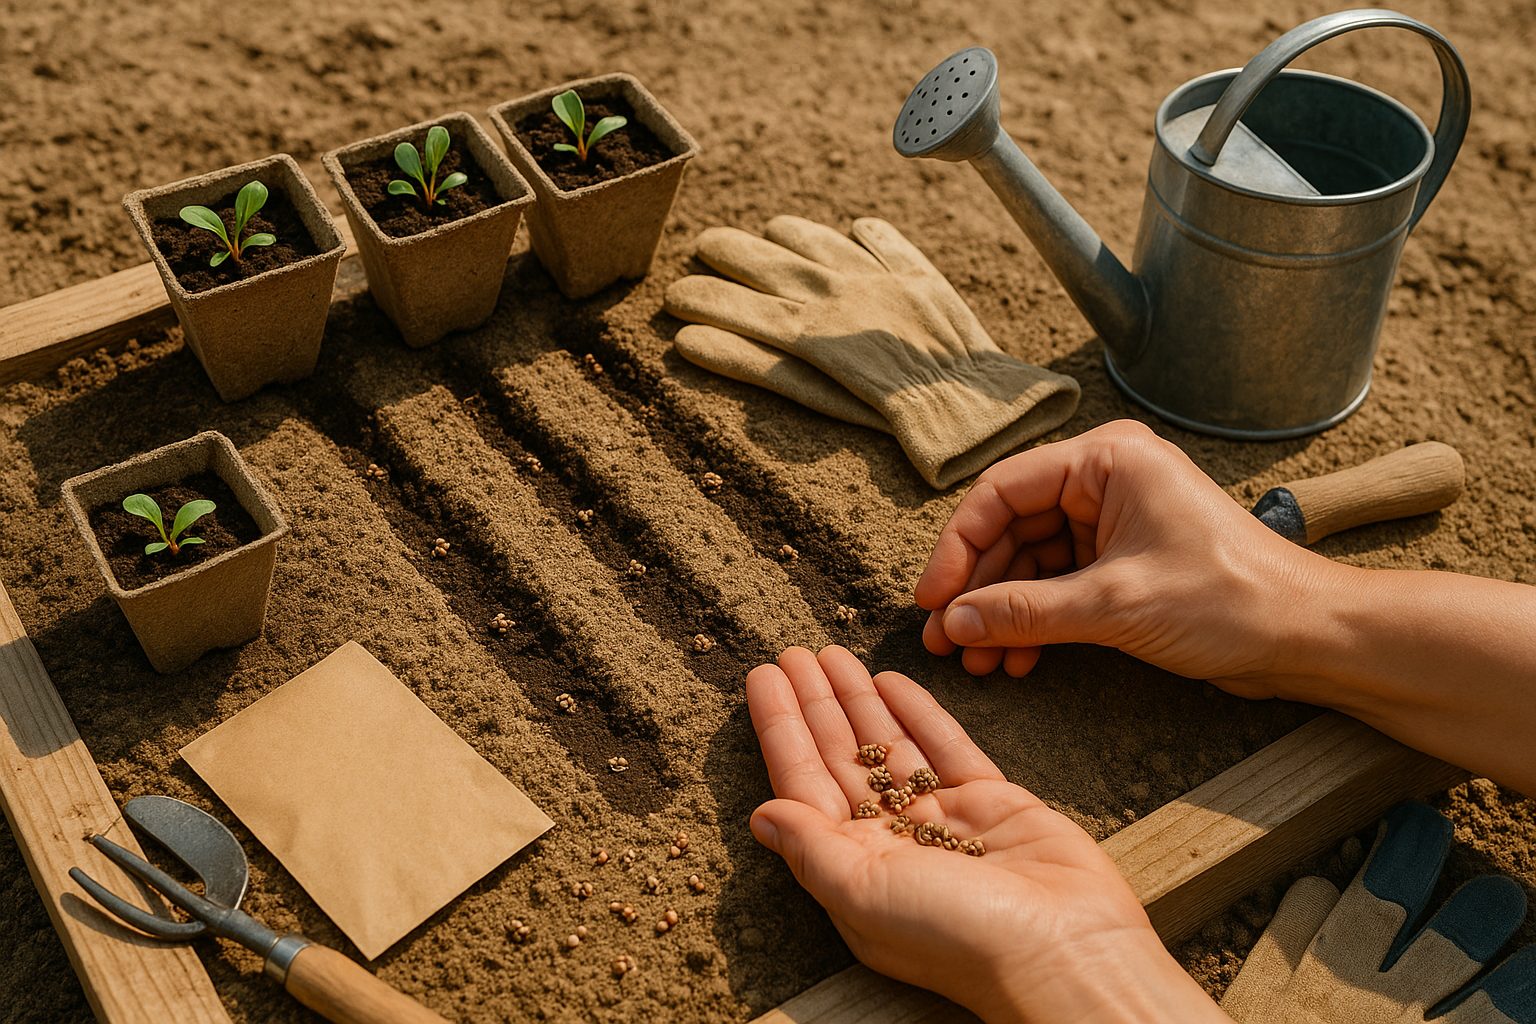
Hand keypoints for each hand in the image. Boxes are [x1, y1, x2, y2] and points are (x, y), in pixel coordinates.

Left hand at [746, 645, 1226, 1022]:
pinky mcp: (992, 803)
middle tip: (791, 651)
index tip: (764, 679)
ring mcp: (944, 821)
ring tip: (832, 653)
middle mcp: (894, 843)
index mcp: (855, 868)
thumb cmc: (957, 936)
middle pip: (843, 759)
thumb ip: (811, 848)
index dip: (782, 729)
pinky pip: (946, 747)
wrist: (1064, 949)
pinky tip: (892, 679)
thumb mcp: (864, 893)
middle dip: (816, 705)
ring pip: (890, 747)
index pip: (804, 783)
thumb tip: (759, 816)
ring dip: (859, 700)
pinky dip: (919, 713)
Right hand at [915, 419, 1339, 694]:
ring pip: (1032, 561)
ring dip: (1004, 612)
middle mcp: (1107, 480)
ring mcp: (1116, 520)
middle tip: (946, 641)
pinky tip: (1017, 659)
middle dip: (979, 589)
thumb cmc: (1229, 601)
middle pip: (1012, 528)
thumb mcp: (1114, 606)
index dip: (958, 548)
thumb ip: (1025, 611)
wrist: (1309, 637)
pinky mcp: (1126, 559)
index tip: (932, 601)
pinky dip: (1037, 620)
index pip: (1002, 492)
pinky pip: (1061, 583)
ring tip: (979, 661)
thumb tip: (954, 621)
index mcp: (1107, 460)